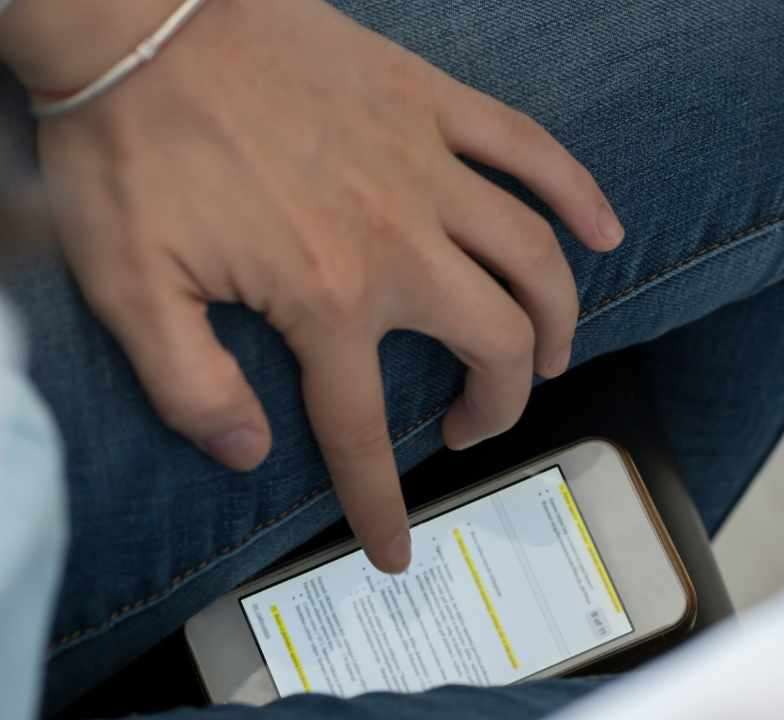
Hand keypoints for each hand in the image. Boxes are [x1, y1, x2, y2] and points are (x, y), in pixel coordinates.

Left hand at [13, 0, 623, 571]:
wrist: (140, 15)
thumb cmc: (131, 147)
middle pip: (496, 343)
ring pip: (535, 260)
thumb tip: (251, 455)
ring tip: (548, 352)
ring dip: (556, 319)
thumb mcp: (129, 287)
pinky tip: (603, 232)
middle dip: (502, 400)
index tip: (396, 551)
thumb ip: (191, 386)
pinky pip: (531, 150)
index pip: (364, 429)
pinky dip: (577, 194)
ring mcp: (428, 170)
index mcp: (325, 296)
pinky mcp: (433, 107)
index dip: (383, 502)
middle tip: (475, 418)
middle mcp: (399, 243)